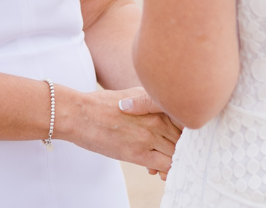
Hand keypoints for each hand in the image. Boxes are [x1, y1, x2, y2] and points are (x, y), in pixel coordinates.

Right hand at [57, 87, 179, 174]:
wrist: (79, 114)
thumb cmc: (102, 104)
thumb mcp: (131, 94)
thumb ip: (149, 103)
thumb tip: (162, 111)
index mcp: (156, 103)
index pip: (185, 119)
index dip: (186, 131)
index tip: (180, 138)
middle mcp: (157, 118)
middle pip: (184, 138)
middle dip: (182, 149)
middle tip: (171, 154)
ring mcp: (149, 136)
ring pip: (177, 154)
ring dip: (175, 161)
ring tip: (163, 163)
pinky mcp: (138, 154)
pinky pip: (165, 166)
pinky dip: (167, 170)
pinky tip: (158, 170)